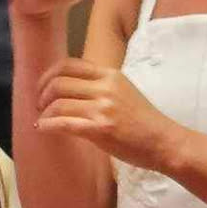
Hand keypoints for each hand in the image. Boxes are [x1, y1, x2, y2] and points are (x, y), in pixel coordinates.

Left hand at [37, 58, 177, 171]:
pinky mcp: (100, 129)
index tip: (43, 88)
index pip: (69, 65)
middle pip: (58, 83)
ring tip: (44, 120)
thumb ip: (101, 87)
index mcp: (111, 76)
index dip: (48, 75)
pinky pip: (63, 123)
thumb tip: (70, 89)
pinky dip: (47, 125)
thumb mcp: (125, 92)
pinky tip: (43, 128)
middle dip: (42, 95)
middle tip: (41, 107)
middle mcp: (106, 88)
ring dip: (44, 112)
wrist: (165, 143)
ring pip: (58, 104)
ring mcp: (103, 109)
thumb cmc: (145, 122)